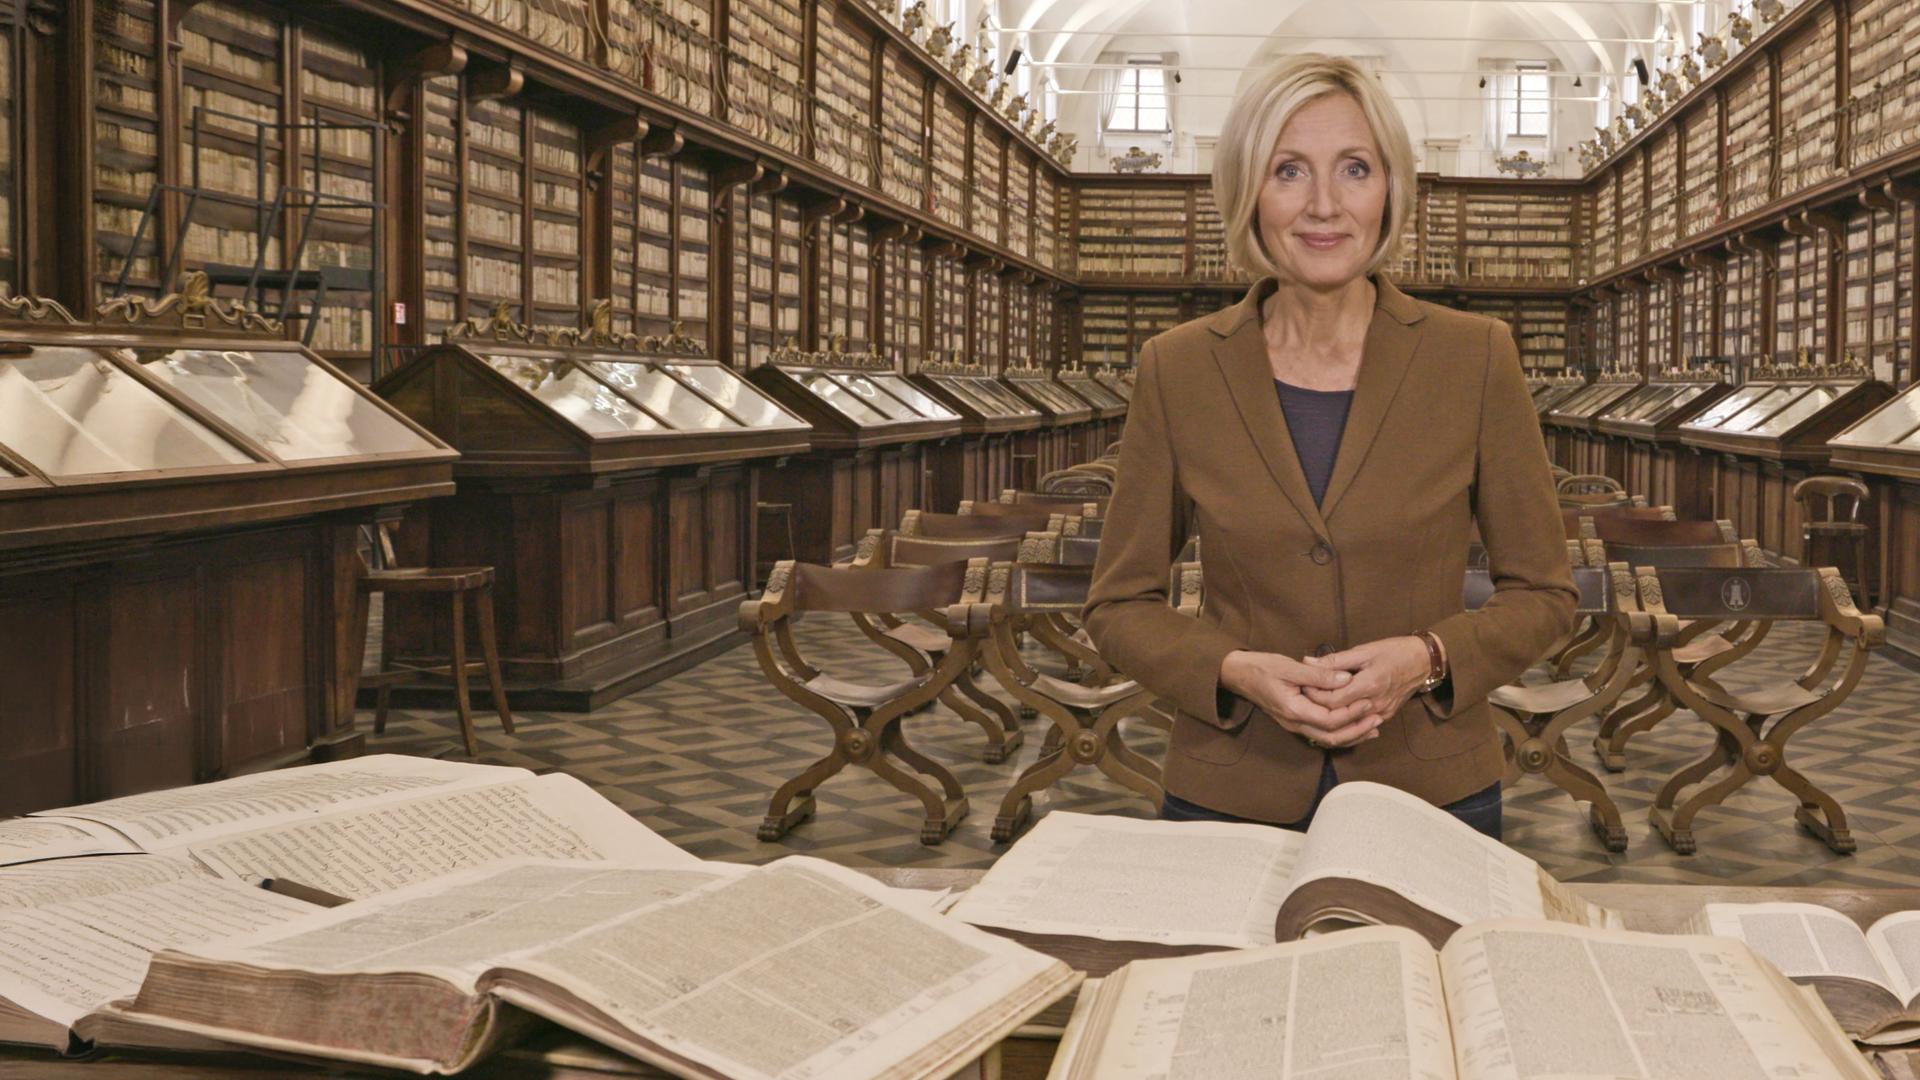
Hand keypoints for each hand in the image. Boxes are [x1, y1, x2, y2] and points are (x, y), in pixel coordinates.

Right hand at [1219, 650, 1381, 747]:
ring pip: (1328, 739)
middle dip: (1357, 729)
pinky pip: (1322, 733)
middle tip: (1378, 718)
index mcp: (1293, 710)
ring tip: (1374, 726)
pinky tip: (1355, 726)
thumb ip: (1318, 675)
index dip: (1351, 713)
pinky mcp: (1297, 721)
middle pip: (1331, 736)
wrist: (1239, 675)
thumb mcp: (1290, 667)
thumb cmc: (1262, 667)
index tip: (1369, 701)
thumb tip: (1345, 679)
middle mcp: (1294, 723)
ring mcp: (1295, 725)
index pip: (1329, 720)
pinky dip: (1341, 732)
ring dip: (1352, 734)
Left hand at [1300, 636, 1431, 727]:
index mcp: (1369, 685)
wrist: (1424, 661)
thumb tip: (1307, 662)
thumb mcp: (1364, 650)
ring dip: (1330, 715)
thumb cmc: (1393, 651)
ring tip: (1316, 703)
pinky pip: (1361, 724)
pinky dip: (1346, 720)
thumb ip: (1335, 660)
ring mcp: (1382, 713)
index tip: (1303, 685)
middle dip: (1319, 706)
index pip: (1333, 700)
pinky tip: (1334, 712)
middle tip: (1305, 695)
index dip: (1315, 695)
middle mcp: (1376, 704)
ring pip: (1348, 724)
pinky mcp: (1386, 716)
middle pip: (1338, 715)